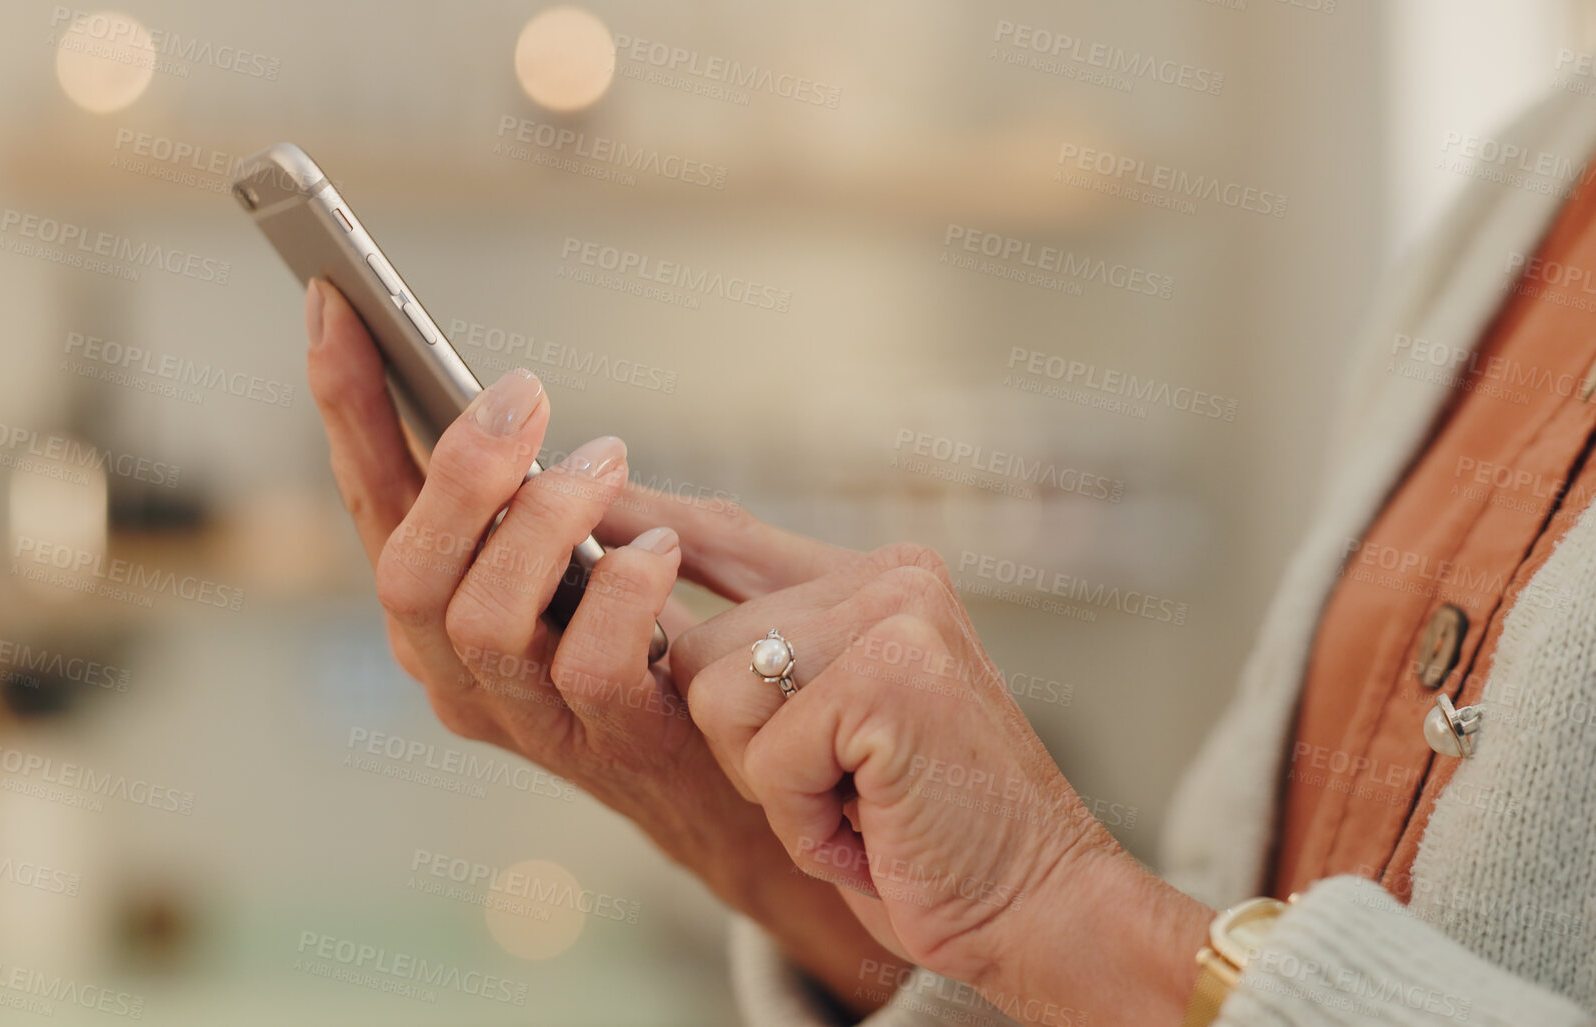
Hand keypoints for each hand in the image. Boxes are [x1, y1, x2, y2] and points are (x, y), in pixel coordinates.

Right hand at [302, 279, 897, 1011]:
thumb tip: (504, 407)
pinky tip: (660, 546)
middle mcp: (456, 671)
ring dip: (543, 522)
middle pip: (403, 572)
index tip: (334, 298)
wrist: (746, 782)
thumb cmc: (662, 649)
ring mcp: (526, 719)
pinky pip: (590, 665)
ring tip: (605, 460)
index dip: (347, 403)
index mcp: (438, 608)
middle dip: (457, 469)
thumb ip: (542, 499)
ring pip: (479, 618)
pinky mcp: (611, 745)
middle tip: (525, 390)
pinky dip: (624, 590)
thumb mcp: (589, 555)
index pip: (370, 500)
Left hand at [673, 544, 1212, 1025]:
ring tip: (859, 805)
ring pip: (717, 697)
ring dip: (773, 786)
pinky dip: (806, 818)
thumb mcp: (829, 731)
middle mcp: (888, 580)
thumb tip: (641, 615)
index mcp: (875, 580)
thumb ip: (761, 658)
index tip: (578, 499)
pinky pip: (766, 755)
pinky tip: (874, 826)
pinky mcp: (892, 675)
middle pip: (696, 646)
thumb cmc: (925, 836)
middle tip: (840, 788)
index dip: (644, 523)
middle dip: (741, 748)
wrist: (1038, 907)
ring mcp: (894, 618)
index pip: (727, 535)